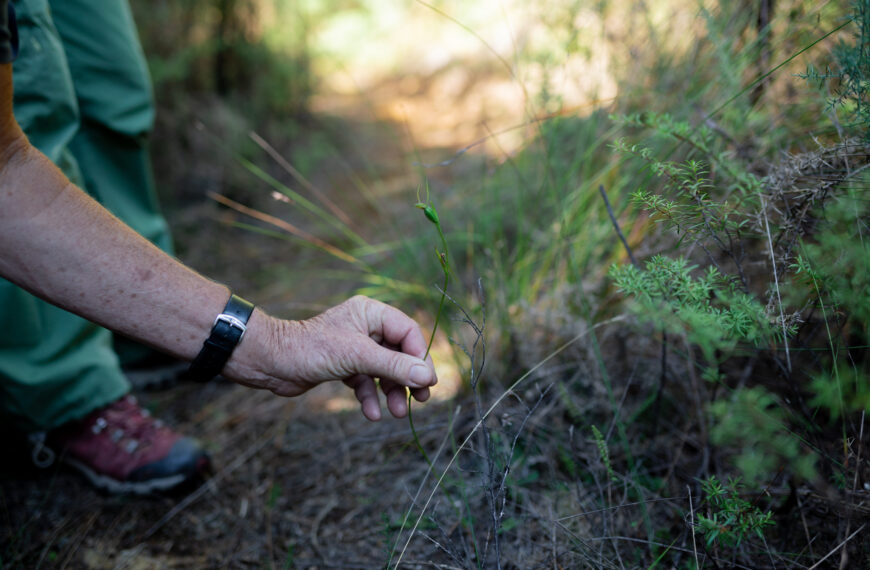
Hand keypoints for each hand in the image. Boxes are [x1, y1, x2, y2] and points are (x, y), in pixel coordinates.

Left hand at [229, 296, 436, 420]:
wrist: (271, 363)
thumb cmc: (312, 349)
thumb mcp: (358, 357)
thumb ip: (394, 366)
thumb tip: (427, 377)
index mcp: (371, 313)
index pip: (408, 332)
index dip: (420, 356)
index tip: (427, 382)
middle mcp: (365, 326)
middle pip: (400, 353)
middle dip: (408, 378)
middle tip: (422, 400)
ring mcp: (355, 347)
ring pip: (384, 370)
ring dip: (392, 392)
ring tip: (397, 413)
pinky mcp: (344, 365)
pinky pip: (366, 381)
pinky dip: (370, 397)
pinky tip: (372, 414)